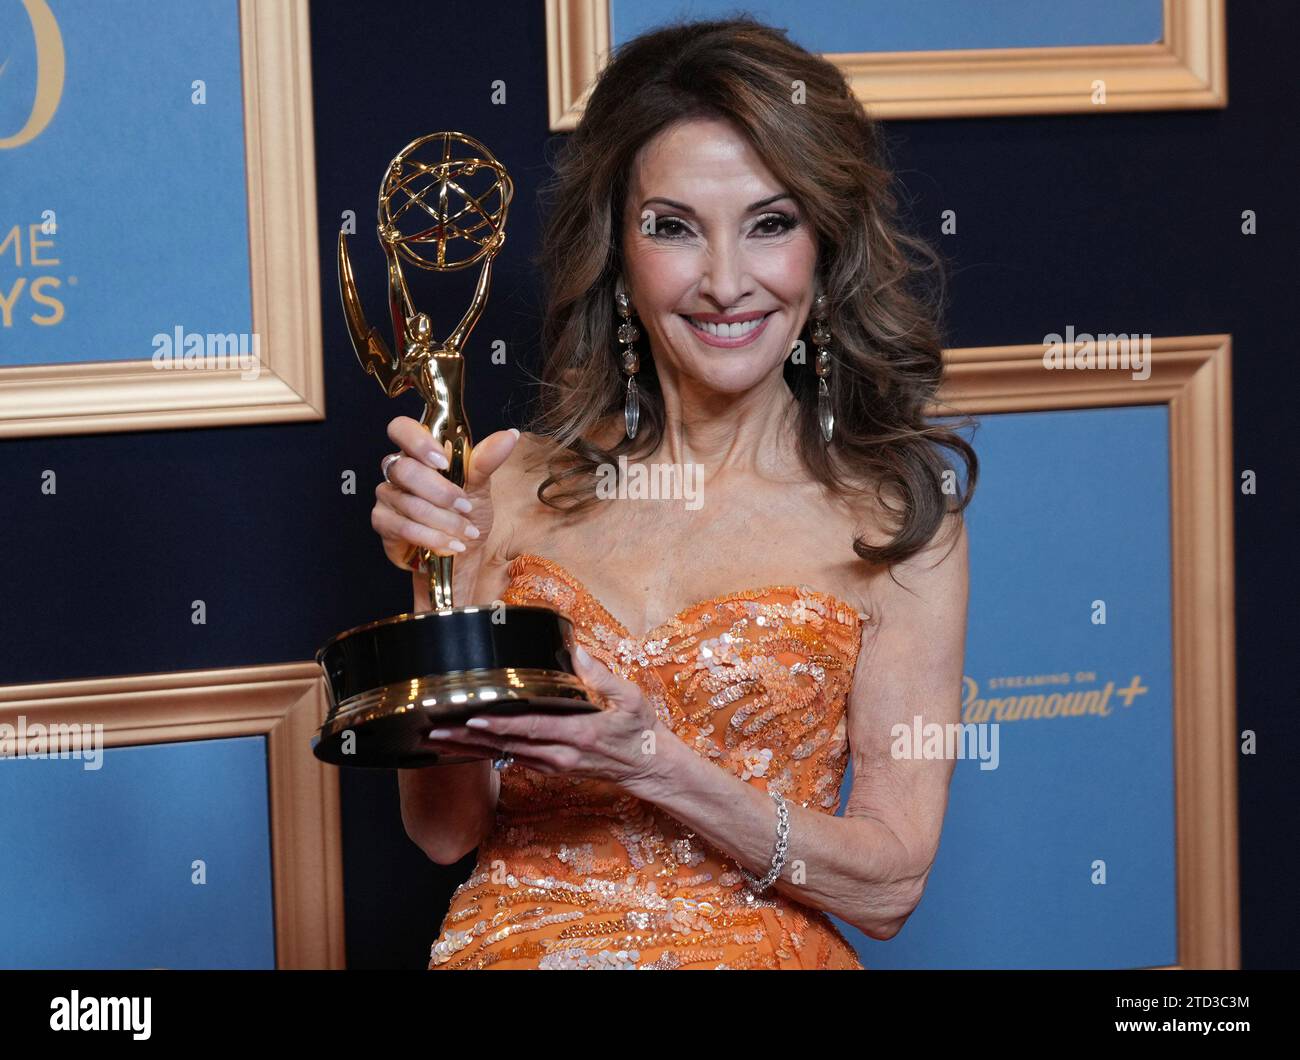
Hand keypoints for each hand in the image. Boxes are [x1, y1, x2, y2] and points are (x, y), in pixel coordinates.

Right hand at [372, 417, 518, 579]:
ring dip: (444, 521)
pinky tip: (451, 545)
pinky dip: (434, 538)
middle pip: (405, 470)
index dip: (418, 442)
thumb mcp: (480, 486)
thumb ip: (486, 461)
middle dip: (441, 492)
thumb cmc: (466, 513)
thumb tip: (509, 435)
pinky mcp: (383, 522)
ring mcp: (388, 495)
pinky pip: (404, 527)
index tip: (443, 462)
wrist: (463, 551)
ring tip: (467, 532)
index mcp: (420, 453)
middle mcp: (398, 469)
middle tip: (466, 506)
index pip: (402, 429)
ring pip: (409, 503)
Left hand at [425, 645, 674, 791]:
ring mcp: (554, 765)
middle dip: (469, 738)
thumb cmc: (641, 730)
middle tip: (435, 730)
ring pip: (505, 754)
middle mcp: (561, 754)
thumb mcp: (630, 699)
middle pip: (507, 745)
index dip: (500, 724)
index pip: (531, 728)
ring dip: (471, 747)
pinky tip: (466, 744)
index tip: (472, 717)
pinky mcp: (551, 768)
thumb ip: (600, 676)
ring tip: (439, 737)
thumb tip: (575, 650)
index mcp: (579, 734)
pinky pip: (513, 759)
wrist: (650, 767)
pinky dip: (487, 751)